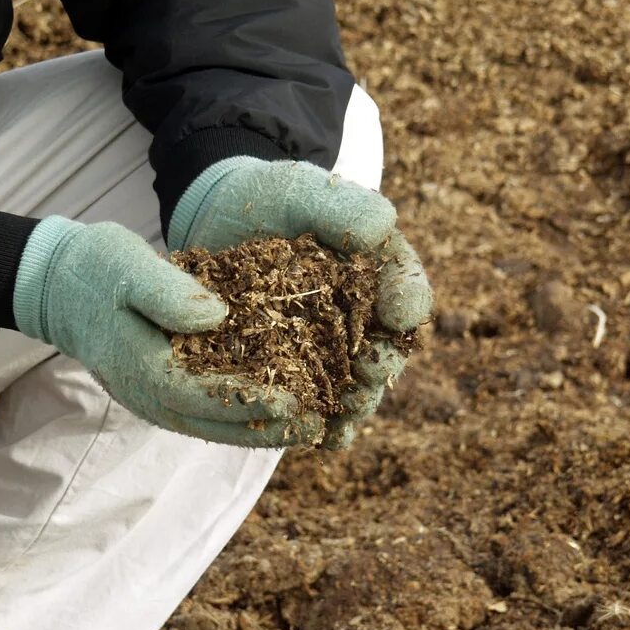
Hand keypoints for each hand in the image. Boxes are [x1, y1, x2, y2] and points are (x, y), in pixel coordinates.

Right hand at [13, 216, 322, 446]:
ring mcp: (153, 398)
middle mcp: (148, 395)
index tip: (293, 402)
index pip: (203, 396)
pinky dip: (242, 417)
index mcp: (142, 367)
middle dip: (267, 429)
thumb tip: (216, 317)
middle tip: (316, 426)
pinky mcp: (163, 389)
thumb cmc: (96, 268)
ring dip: (260, 432)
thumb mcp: (129, 265)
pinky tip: (278, 411)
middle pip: (215, 424)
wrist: (58, 284)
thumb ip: (168, 292)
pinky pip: (207, 414)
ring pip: (213, 426)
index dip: (250, 403)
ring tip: (309, 428)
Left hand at [167, 158, 432, 448]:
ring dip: (357, 402)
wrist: (221, 222)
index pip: (406, 287)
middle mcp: (364, 315)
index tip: (401, 311)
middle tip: (371, 373)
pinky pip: (320, 403)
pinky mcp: (297, 371)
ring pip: (357, 383)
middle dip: (382, 363)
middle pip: (387, 345)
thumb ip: (342, 207)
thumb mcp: (301, 191)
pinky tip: (323, 439)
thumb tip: (384, 226)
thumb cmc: (271, 200)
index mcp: (379, 269)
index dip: (408, 301)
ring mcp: (333, 347)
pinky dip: (326, 423)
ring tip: (347, 414)